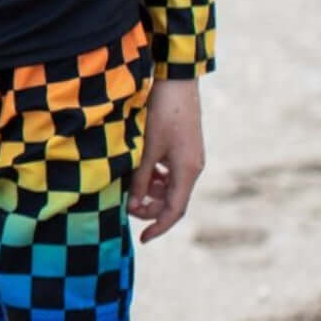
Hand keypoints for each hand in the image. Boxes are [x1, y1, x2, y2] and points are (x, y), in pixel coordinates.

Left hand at [128, 77, 204, 242]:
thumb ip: (140, 179)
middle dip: (150, 208)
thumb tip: (133, 206)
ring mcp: (190, 157)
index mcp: (187, 171)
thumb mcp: (147, 148)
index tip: (142, 238)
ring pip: (171, 187)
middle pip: (172, 201)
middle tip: (127, 204)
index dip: (158, 227)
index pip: (175, 211)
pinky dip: (156, 177)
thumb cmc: (161, 113)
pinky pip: (171, 172)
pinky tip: (142, 169)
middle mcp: (193, 167)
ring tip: (132, 184)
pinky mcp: (185, 148)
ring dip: (152, 191)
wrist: (176, 82)